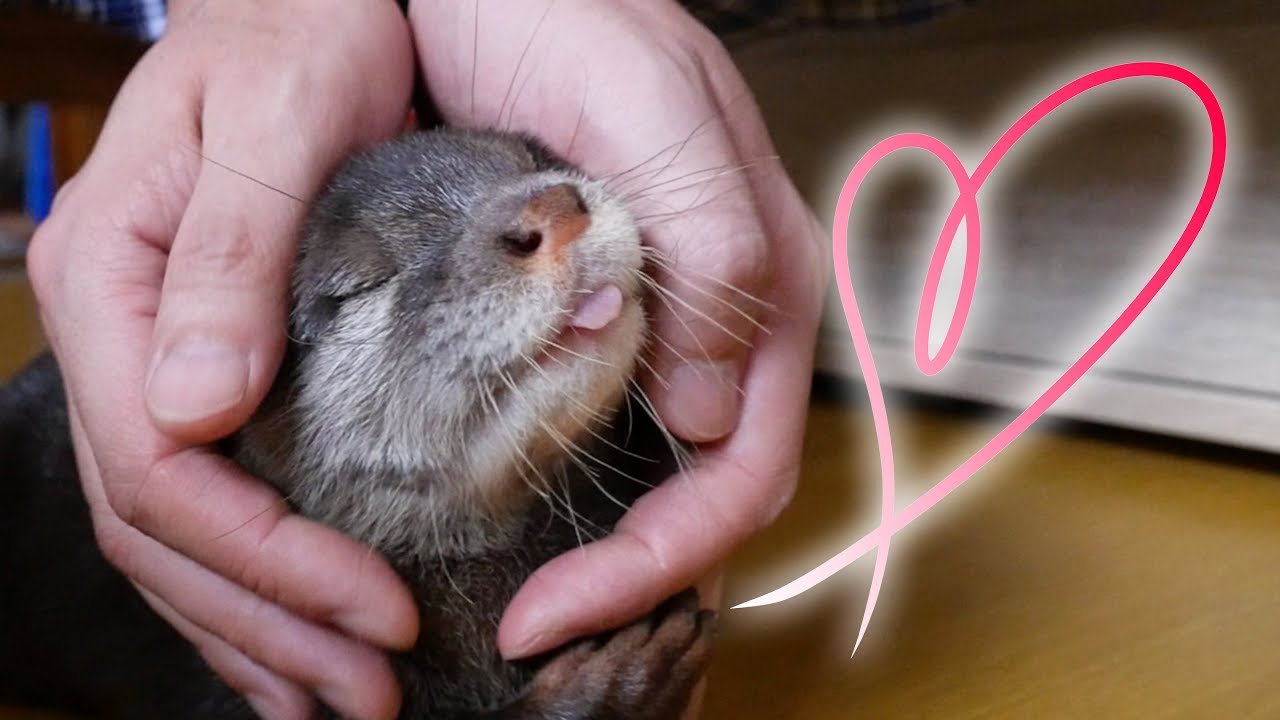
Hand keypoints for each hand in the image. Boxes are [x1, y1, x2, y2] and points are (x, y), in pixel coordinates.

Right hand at [26, 2, 418, 717]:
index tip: (377, 613)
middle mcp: (121, 333)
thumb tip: (196, 410)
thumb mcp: (277, 122)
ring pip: (174, 531)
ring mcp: (153, 354)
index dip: (267, 558)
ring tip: (337, 698)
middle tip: (370, 694)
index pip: (160, 465)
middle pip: (163, 523)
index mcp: (114, 280)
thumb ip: (229, 257)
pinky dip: (248, 581)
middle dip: (268, 621)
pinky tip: (294, 634)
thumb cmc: (302, 32)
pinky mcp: (204, 363)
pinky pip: (202, 496)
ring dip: (255, 627)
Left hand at [408, 0, 825, 657]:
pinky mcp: (588, 308)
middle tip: (531, 625)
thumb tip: (712, 414)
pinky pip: (600, 421)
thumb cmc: (562, 5)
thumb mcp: (648, 104)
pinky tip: (511, 510)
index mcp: (759, 278)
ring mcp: (654, 315)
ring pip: (661, 469)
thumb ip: (712, 243)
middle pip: (710, 486)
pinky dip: (568, 485)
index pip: (745, 465)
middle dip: (633, 574)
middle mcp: (718, 312)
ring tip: (523, 596)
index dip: (666, 557)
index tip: (560, 608)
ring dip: (607, 547)